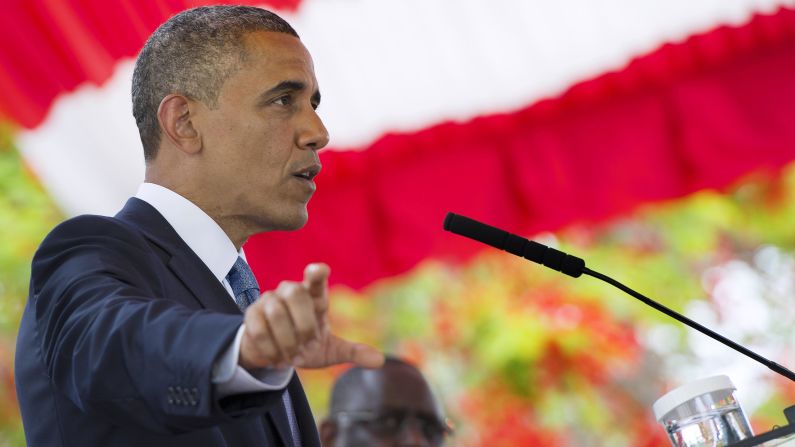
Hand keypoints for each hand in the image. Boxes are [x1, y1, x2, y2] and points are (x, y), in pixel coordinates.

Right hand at [239, 263, 383, 370]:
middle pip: (295, 294)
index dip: (317, 273)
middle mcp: (291, 291)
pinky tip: (277, 358)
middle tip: (307, 344)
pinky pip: (259, 329)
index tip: (319, 270)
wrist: (275, 356)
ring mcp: (269, 300)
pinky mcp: (251, 314)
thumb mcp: (330, 351)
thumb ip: (353, 352)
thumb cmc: (306, 345)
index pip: (316, 278)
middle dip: (303, 324)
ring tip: (292, 355)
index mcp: (314, 297)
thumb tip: (379, 361)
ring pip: (276, 313)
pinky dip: (271, 349)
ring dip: (287, 340)